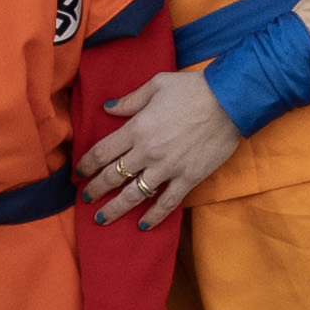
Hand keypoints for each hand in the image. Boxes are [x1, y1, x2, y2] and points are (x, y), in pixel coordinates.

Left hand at [79, 66, 246, 225]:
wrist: (230, 101)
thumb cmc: (193, 89)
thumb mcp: (157, 84)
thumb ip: (130, 99)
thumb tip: (108, 107)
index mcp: (137, 128)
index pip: (103, 152)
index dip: (87, 164)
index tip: (79, 172)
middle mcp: (148, 152)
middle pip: (113, 177)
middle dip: (95, 190)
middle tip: (86, 198)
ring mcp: (168, 168)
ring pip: (134, 195)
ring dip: (115, 209)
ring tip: (102, 218)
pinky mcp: (188, 178)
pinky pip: (167, 203)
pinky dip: (154, 216)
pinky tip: (143, 225)